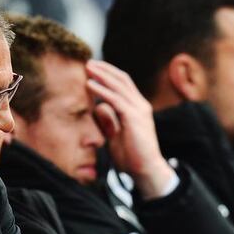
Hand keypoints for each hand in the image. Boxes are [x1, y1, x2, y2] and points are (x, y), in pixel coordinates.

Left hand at [85, 59, 175, 198]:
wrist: (146, 171)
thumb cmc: (132, 156)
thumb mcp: (116, 135)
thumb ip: (108, 121)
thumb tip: (98, 107)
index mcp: (138, 108)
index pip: (124, 84)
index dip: (109, 74)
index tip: (93, 70)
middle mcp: (140, 105)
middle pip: (122, 79)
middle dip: (105, 69)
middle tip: (88, 62)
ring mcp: (139, 110)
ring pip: (119, 85)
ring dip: (101, 75)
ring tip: (87, 68)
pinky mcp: (133, 118)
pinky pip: (115, 99)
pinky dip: (101, 90)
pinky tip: (89, 85)